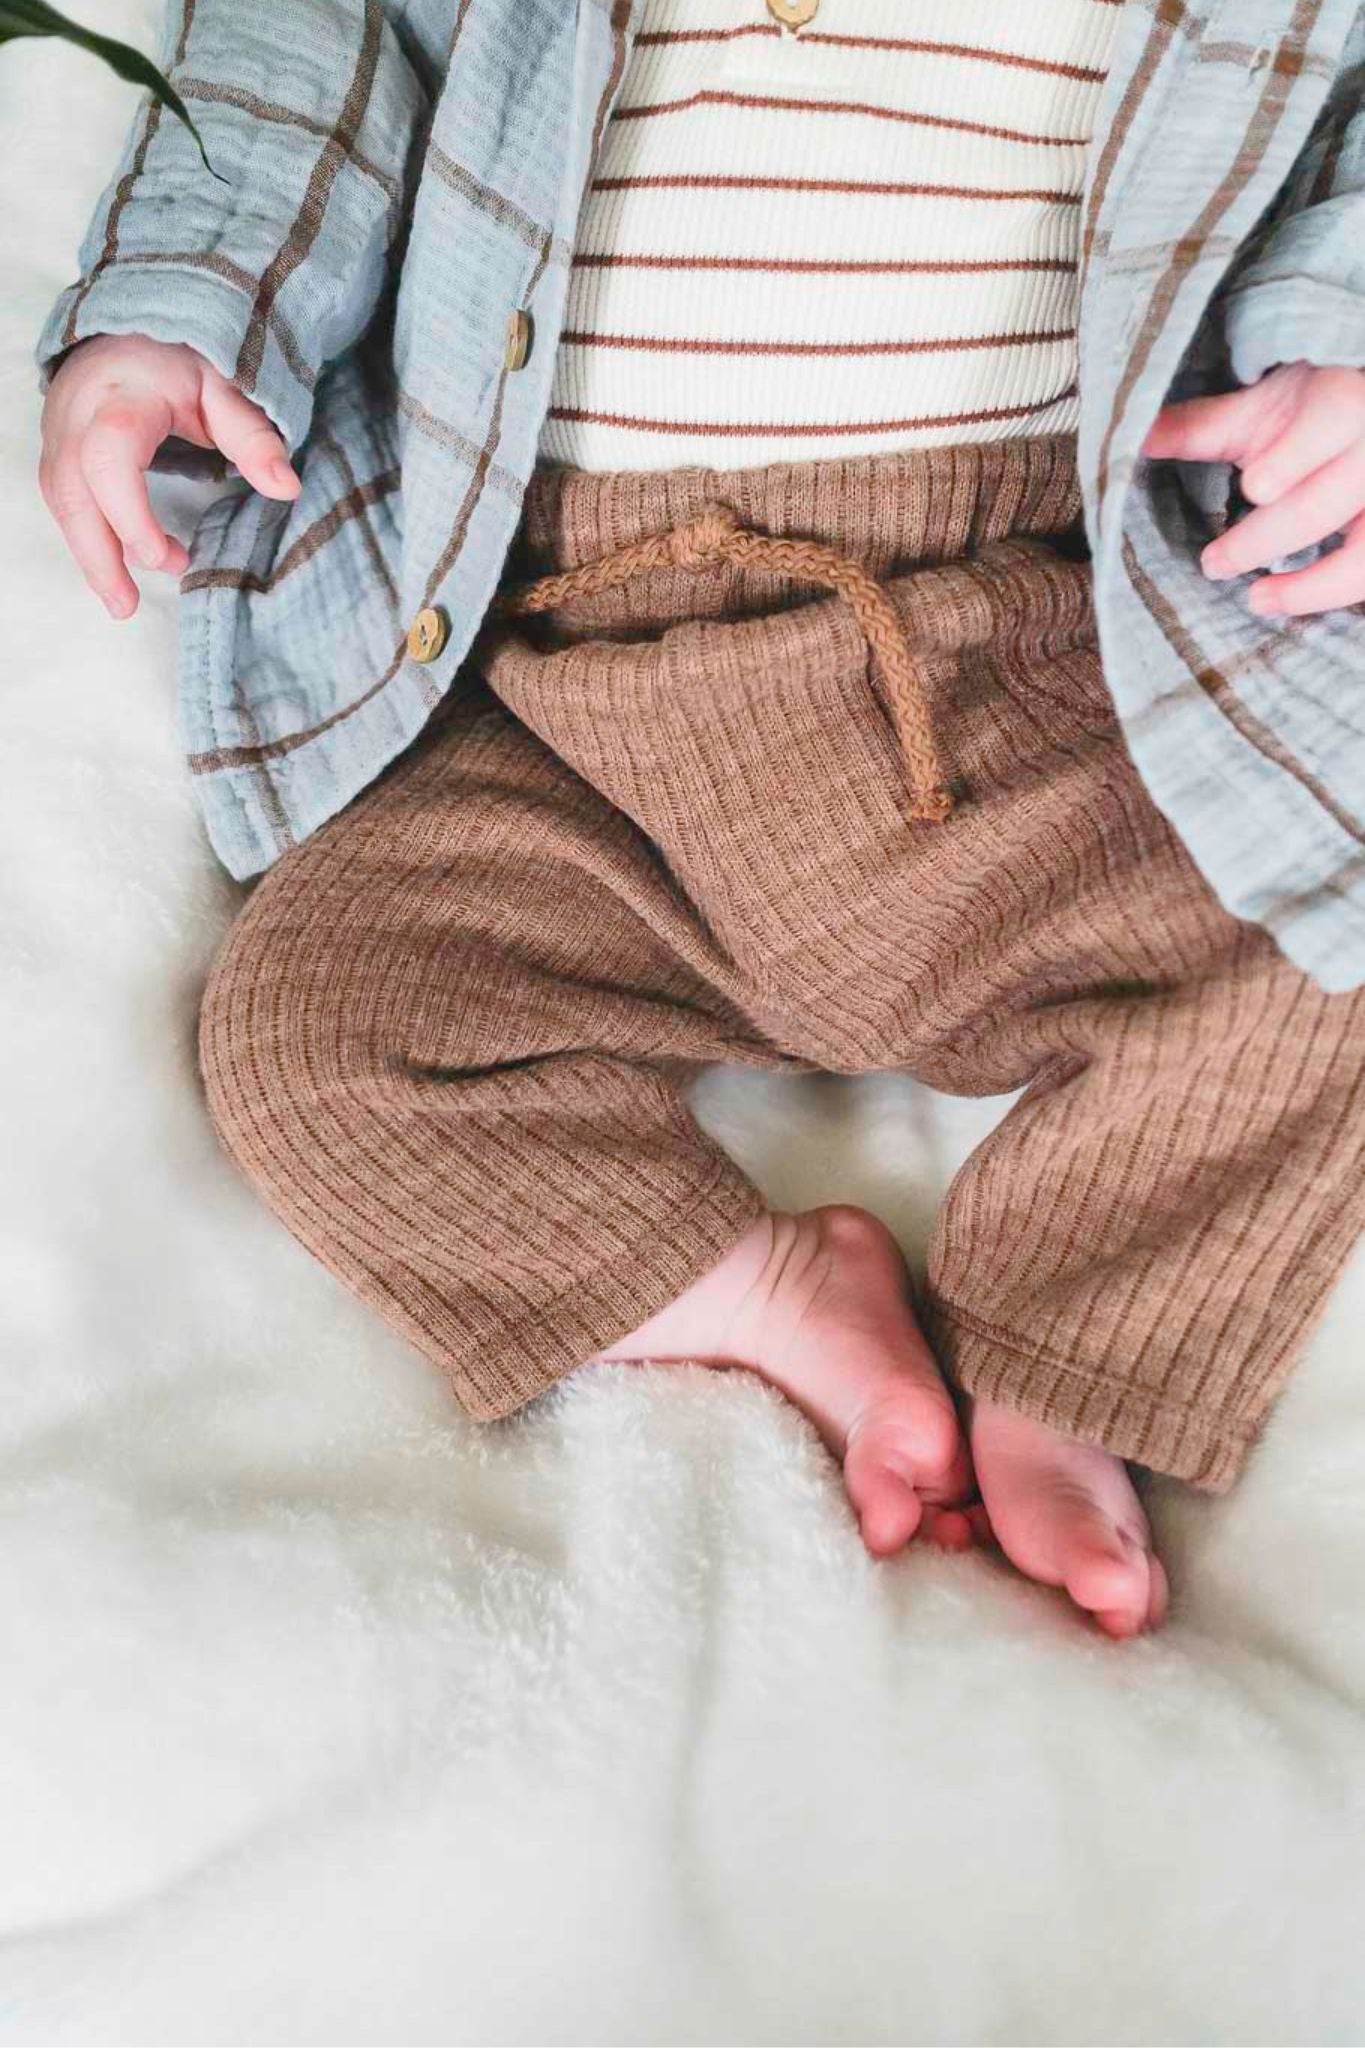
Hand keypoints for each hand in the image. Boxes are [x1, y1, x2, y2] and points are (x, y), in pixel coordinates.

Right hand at [38, 332, 300, 620]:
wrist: (134, 327)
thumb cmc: (183, 358)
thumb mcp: (228, 386)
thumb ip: (254, 436)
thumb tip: (287, 489)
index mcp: (124, 394)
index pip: (109, 456)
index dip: (129, 514)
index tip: (164, 557)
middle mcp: (78, 412)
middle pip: (71, 489)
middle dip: (97, 554)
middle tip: (126, 606)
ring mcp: (59, 428)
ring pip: (60, 499)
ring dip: (89, 554)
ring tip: (122, 600)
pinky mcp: (55, 444)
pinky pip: (62, 497)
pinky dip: (86, 536)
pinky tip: (114, 566)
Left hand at [1141, 361, 1364, 617]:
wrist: (1360, 401)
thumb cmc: (1307, 409)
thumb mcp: (1259, 408)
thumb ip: (1202, 427)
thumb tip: (1133, 436)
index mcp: (1344, 403)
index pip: (1327, 428)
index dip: (1291, 462)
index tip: (1254, 488)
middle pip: (1324, 504)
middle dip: (1264, 539)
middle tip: (1212, 564)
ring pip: (1362, 557)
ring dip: (1311, 587)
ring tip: (1258, 600)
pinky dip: (1329, 593)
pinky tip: (1293, 603)